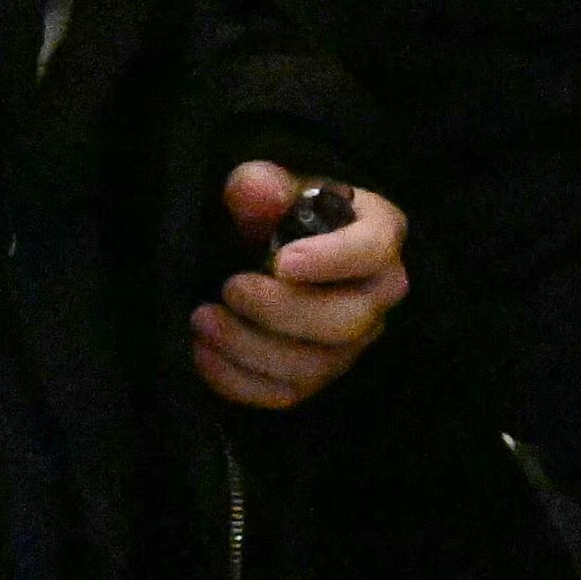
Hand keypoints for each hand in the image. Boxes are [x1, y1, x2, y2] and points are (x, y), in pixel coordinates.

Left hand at [196, 163, 408, 409]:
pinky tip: (203, 351)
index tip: (282, 261)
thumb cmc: (283, 216)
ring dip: (249, 347)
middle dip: (281, 311)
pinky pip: (285, 394)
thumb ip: (262, 185)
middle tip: (230, 288)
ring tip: (203, 318)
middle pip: (346, 322)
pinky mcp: (318, 375)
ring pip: (313, 365)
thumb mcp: (271, 189)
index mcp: (377, 235)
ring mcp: (351, 343)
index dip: (332, 260)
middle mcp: (377, 296)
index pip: (373, 251)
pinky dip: (238, 381)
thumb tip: (255, 189)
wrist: (277, 252)